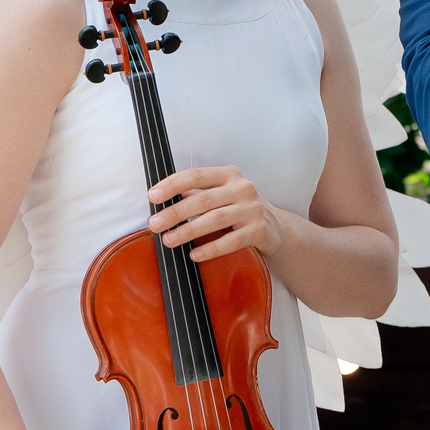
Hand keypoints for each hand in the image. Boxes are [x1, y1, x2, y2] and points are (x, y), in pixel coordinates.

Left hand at [149, 165, 281, 263]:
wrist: (277, 229)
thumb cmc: (239, 210)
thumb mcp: (221, 195)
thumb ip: (196, 194)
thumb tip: (161, 200)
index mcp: (229, 175)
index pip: (196, 175)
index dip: (172, 185)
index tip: (152, 196)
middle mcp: (243, 188)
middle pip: (203, 199)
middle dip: (175, 213)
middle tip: (154, 224)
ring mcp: (253, 209)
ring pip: (215, 219)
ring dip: (188, 231)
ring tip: (169, 240)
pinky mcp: (260, 230)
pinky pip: (232, 241)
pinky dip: (211, 249)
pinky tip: (194, 254)